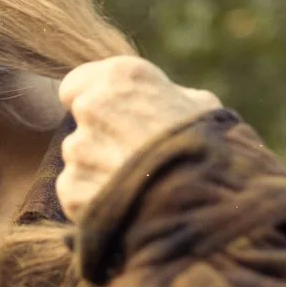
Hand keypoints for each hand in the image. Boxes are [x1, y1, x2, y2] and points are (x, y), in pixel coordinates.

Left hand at [55, 56, 220, 221]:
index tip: (111, 120)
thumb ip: (167, 98)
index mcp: (121, 78)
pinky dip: (94, 202)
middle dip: (101, 141)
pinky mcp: (72, 188)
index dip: (96, 105)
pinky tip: (128, 208)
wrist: (207, 206)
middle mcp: (92, 107)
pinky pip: (77, 193)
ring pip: (80, 161)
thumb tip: (164, 102)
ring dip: (99, 173)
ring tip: (139, 189)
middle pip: (82, 125)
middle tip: (134, 161)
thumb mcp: (201, 107)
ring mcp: (79, 149)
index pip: (77, 85)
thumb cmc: (213, 151)